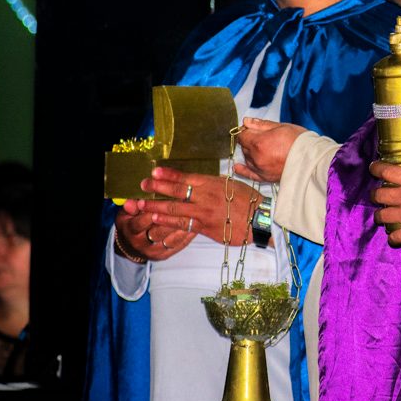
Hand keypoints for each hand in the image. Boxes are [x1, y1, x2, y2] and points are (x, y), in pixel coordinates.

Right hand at [114, 198, 193, 261]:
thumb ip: (131, 208)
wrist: (132, 245)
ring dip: (183, 225)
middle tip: (185, 204)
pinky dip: (188, 234)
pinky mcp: (164, 255)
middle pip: (159, 231)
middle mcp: (142, 243)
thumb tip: (130, 202)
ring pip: (171, 238)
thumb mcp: (126, 214)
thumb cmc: (132, 223)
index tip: (167, 197)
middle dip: (172, 217)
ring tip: (193, 213)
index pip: (143, 221)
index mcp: (131, 231)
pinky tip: (195, 223)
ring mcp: (154, 251)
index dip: (154, 209)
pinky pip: (179, 245)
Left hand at [137, 167, 261, 245]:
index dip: (168, 174)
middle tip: (142, 185)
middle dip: (156, 188)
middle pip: (176, 192)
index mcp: (212, 183)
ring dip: (156, 206)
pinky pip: (182, 225)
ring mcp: (203, 213)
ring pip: (175, 209)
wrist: (259, 220)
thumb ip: (213, 183)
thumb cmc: (248, 199)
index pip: (186, 177)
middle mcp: (205, 197)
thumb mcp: (231, 184)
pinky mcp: (205, 228)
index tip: (154, 171)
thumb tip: (199, 181)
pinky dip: (168, 221)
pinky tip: (156, 219)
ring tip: (141, 205)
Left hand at [234, 117, 306, 182]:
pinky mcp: (265, 177)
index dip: (246, 130)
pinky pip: (249, 174)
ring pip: (247, 158)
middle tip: (261, 137)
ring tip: (262, 148)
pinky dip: (242, 170)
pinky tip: (237, 167)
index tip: (252, 129)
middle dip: (249, 141)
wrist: (312, 160)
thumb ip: (261, 125)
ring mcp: (260, 169)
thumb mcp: (281, 127)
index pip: (242, 135)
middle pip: (244, 147)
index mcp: (259, 142)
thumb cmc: (299, 141)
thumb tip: (246, 121)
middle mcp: (256, 157)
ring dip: (250, 152)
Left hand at [369, 159, 400, 245]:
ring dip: (380, 215)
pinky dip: (393, 238)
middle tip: (376, 195)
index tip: (373, 168)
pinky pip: (395, 237)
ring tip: (380, 216)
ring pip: (382, 215)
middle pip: (379, 195)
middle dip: (375, 195)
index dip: (378, 169)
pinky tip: (393, 238)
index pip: (388, 172)